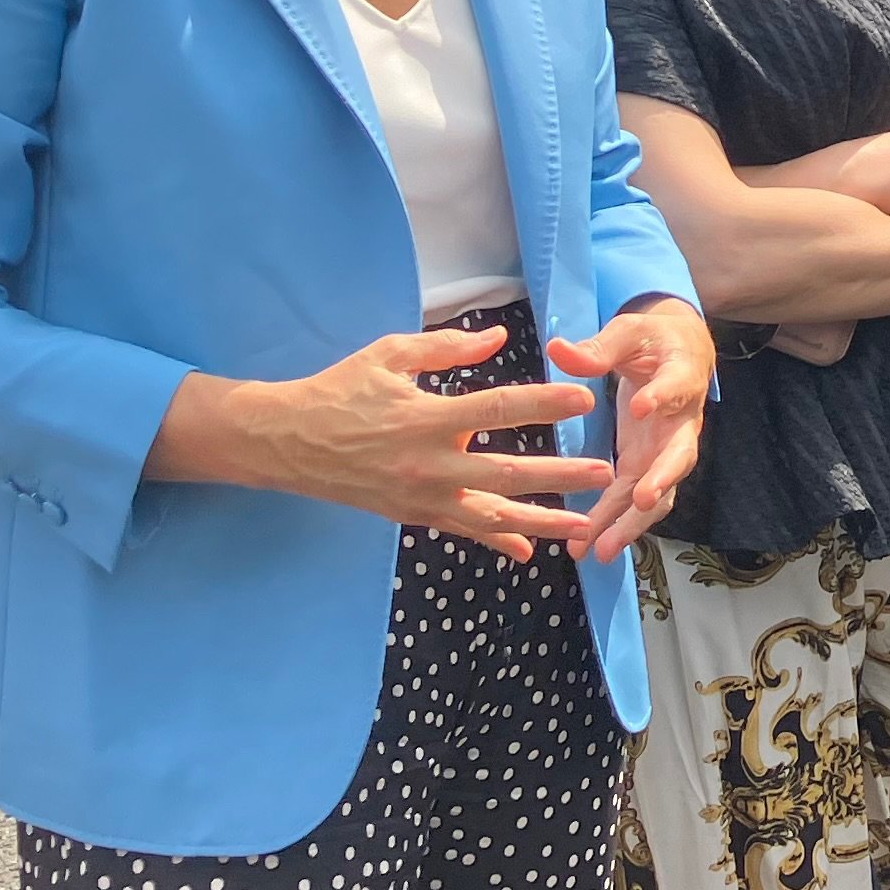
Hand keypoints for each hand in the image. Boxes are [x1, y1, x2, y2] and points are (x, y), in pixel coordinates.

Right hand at [160, 320, 611, 560]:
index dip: (542, 403)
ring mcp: (420, 497)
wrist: (285, 443)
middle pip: (506, 473)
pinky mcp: (412, 515)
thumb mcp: (388, 355)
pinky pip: (462, 531)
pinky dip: (496, 542)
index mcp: (425, 418)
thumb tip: (496, 337)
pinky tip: (529, 552)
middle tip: (604, 473)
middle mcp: (427, 465)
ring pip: (490, 516)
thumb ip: (446, 346)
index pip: (496, 409)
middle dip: (559, 476)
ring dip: (539, 522)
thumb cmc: (339, 390)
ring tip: (582, 526)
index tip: (583, 399)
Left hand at [549, 297, 713, 561]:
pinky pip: (632, 500)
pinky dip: (613, 524)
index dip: (661, 397)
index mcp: (682, 376)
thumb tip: (558, 349)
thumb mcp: (626, 333)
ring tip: (603, 548)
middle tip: (643, 499)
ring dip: (632, 521)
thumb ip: (597, 348)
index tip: (640, 407)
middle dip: (661, 480)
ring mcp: (665, 450)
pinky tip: (587, 547)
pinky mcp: (646, 465)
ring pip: (658, 492)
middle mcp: (682, 422)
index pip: (675, 387)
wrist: (678, 353)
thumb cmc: (652, 340)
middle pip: (678, 456)